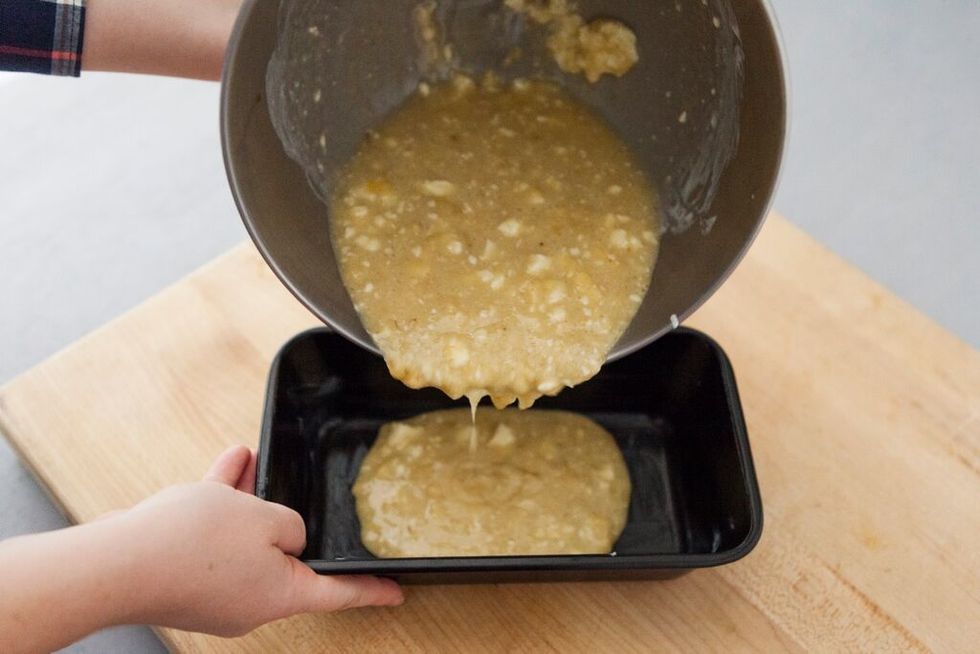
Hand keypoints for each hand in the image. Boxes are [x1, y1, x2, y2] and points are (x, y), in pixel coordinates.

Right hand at [117, 446, 403, 636]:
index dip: (372, 589)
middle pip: (286, 555)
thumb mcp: (264, 518)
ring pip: (247, 537)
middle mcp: (250, 600)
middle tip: (300, 495)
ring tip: (256, 461)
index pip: (341, 594)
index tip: (398, 592)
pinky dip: (224, 502)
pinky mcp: (186, 575)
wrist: (115, 562)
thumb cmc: (192, 545)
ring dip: (252, 498)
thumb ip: (289, 522)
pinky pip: (216, 535)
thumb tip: (284, 530)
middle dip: (287, 517)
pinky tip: (232, 462)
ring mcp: (216, 591)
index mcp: (280, 594)